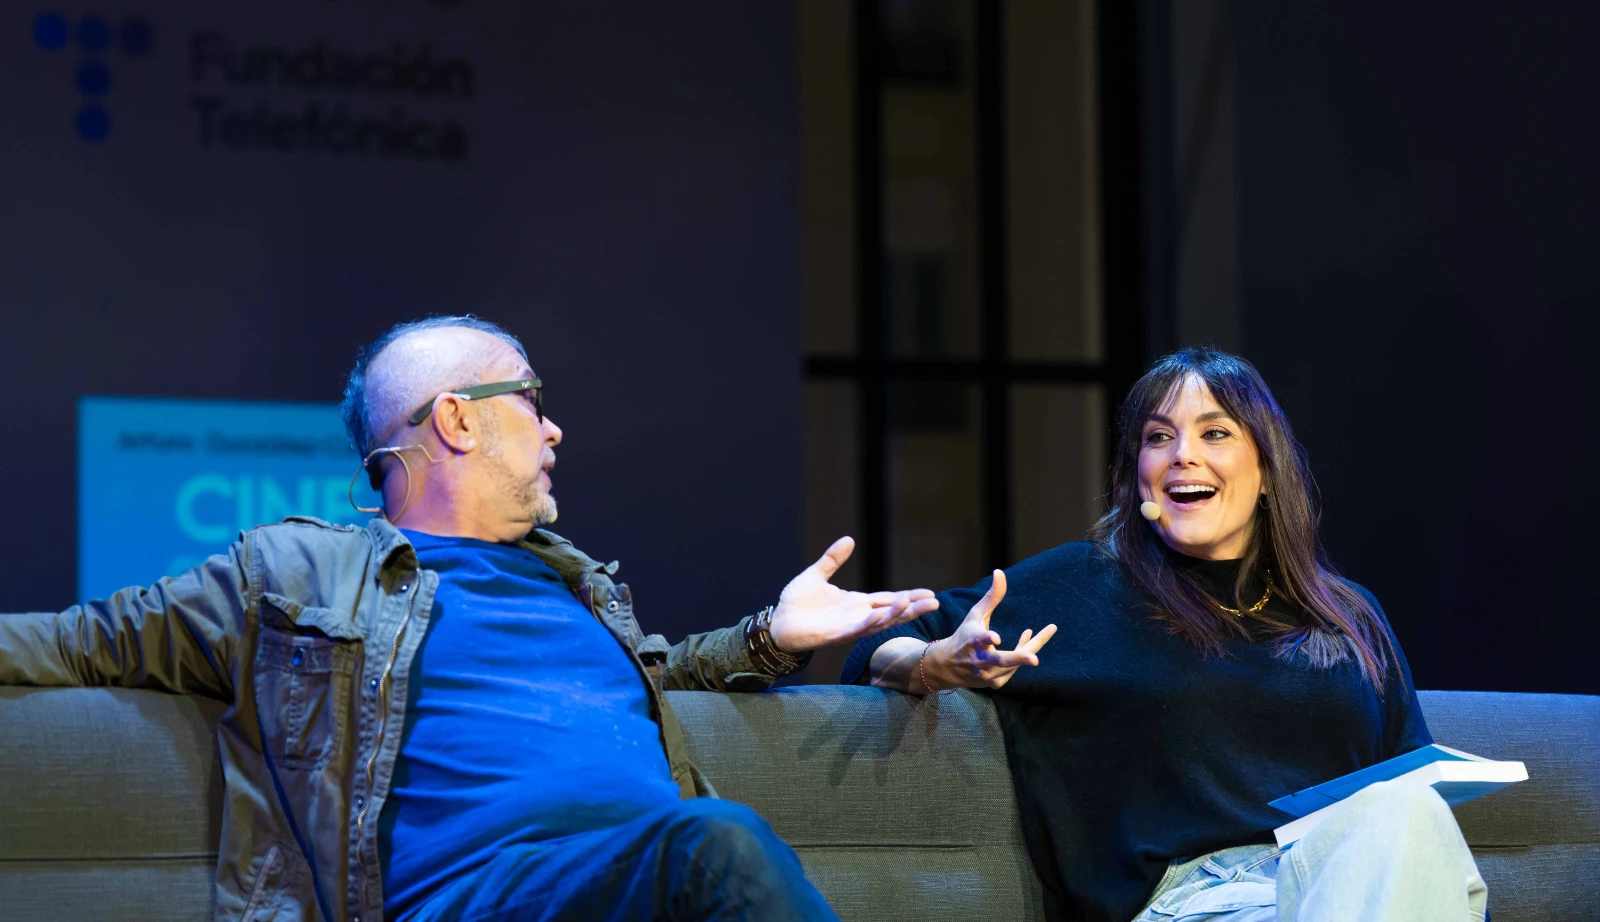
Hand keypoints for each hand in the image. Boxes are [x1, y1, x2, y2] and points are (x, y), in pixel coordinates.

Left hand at [768, 536, 938, 652]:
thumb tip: (849, 540)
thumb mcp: (816, 575)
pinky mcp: (835, 636)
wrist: (778, 623)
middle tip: (935, 603)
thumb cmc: (796, 603)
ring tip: (911, 605)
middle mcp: (857, 617)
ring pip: (878, 623)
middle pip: (891, 613)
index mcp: (856, 603)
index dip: (909, 597)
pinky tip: (880, 617)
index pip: (888, 599)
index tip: (931, 594)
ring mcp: (848, 627)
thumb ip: (832, 559)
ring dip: (894, 615)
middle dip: (913, 609)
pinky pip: (856, 630)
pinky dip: (869, 624)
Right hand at [922, 570, 1055, 689]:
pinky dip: (1024, 655)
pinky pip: (1014, 669)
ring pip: (1014, 663)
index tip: (996, 638)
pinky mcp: (994, 683)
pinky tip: (1028, 643)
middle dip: (1017, 659)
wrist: (946, 667)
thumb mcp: (975, 615)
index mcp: (971, 640)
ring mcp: (987, 674)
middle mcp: (978, 660)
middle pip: (999, 661)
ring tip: (1049, 629)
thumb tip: (1000, 572)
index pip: (979, 639)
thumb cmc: (964, 636)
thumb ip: (991, 596)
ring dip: (1030, 647)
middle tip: (1034, 659)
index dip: (987, 639)